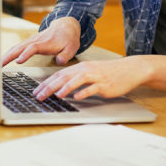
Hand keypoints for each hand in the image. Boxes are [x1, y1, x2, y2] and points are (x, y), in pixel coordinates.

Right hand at [1, 17, 80, 66]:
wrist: (66, 26)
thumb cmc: (68, 39)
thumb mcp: (72, 47)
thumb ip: (66, 55)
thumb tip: (60, 61)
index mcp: (46, 43)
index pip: (33, 48)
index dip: (26, 54)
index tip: (18, 61)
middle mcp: (36, 41)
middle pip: (20, 47)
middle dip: (9, 55)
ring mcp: (32, 41)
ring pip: (17, 47)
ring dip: (6, 55)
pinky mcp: (30, 42)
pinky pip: (17, 48)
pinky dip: (9, 53)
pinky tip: (3, 60)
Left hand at [33, 56, 151, 100]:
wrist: (129, 69)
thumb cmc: (109, 72)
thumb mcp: (91, 72)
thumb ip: (77, 78)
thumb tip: (61, 87)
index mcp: (81, 67)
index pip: (59, 74)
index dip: (46, 83)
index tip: (36, 91)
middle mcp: (86, 70)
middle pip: (64, 77)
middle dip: (50, 86)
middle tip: (39, 96)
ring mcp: (96, 77)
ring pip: (77, 80)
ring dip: (65, 88)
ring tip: (55, 95)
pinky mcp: (105, 84)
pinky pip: (92, 88)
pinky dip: (84, 92)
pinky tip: (76, 97)